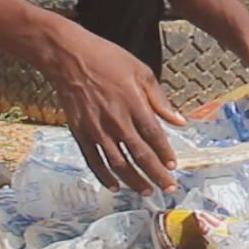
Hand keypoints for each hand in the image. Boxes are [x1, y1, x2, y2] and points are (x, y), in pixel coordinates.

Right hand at [40, 22, 184, 194]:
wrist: (69, 57)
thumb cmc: (107, 59)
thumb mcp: (140, 71)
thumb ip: (159, 99)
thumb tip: (179, 121)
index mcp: (133, 103)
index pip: (154, 136)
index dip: (165, 154)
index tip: (174, 166)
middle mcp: (115, 120)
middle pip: (139, 154)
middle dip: (156, 174)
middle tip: (168, 188)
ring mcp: (96, 129)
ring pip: (118, 163)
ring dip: (134, 180)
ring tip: (146, 191)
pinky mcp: (80, 133)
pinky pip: (93, 160)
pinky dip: (104, 176)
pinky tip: (115, 186)